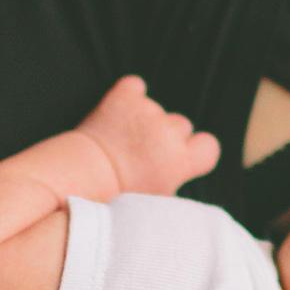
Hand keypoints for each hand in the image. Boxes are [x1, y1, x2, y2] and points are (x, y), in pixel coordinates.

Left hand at [74, 75, 220, 196]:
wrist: (80, 178)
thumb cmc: (117, 198)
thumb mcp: (157, 202)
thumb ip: (175, 182)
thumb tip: (180, 176)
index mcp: (182, 160)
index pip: (209, 146)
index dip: (195, 151)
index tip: (179, 158)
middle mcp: (169, 132)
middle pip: (180, 126)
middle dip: (166, 137)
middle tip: (142, 154)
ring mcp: (147, 112)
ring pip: (155, 110)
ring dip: (143, 120)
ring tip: (121, 140)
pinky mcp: (124, 97)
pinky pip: (134, 87)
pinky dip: (128, 96)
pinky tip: (118, 113)